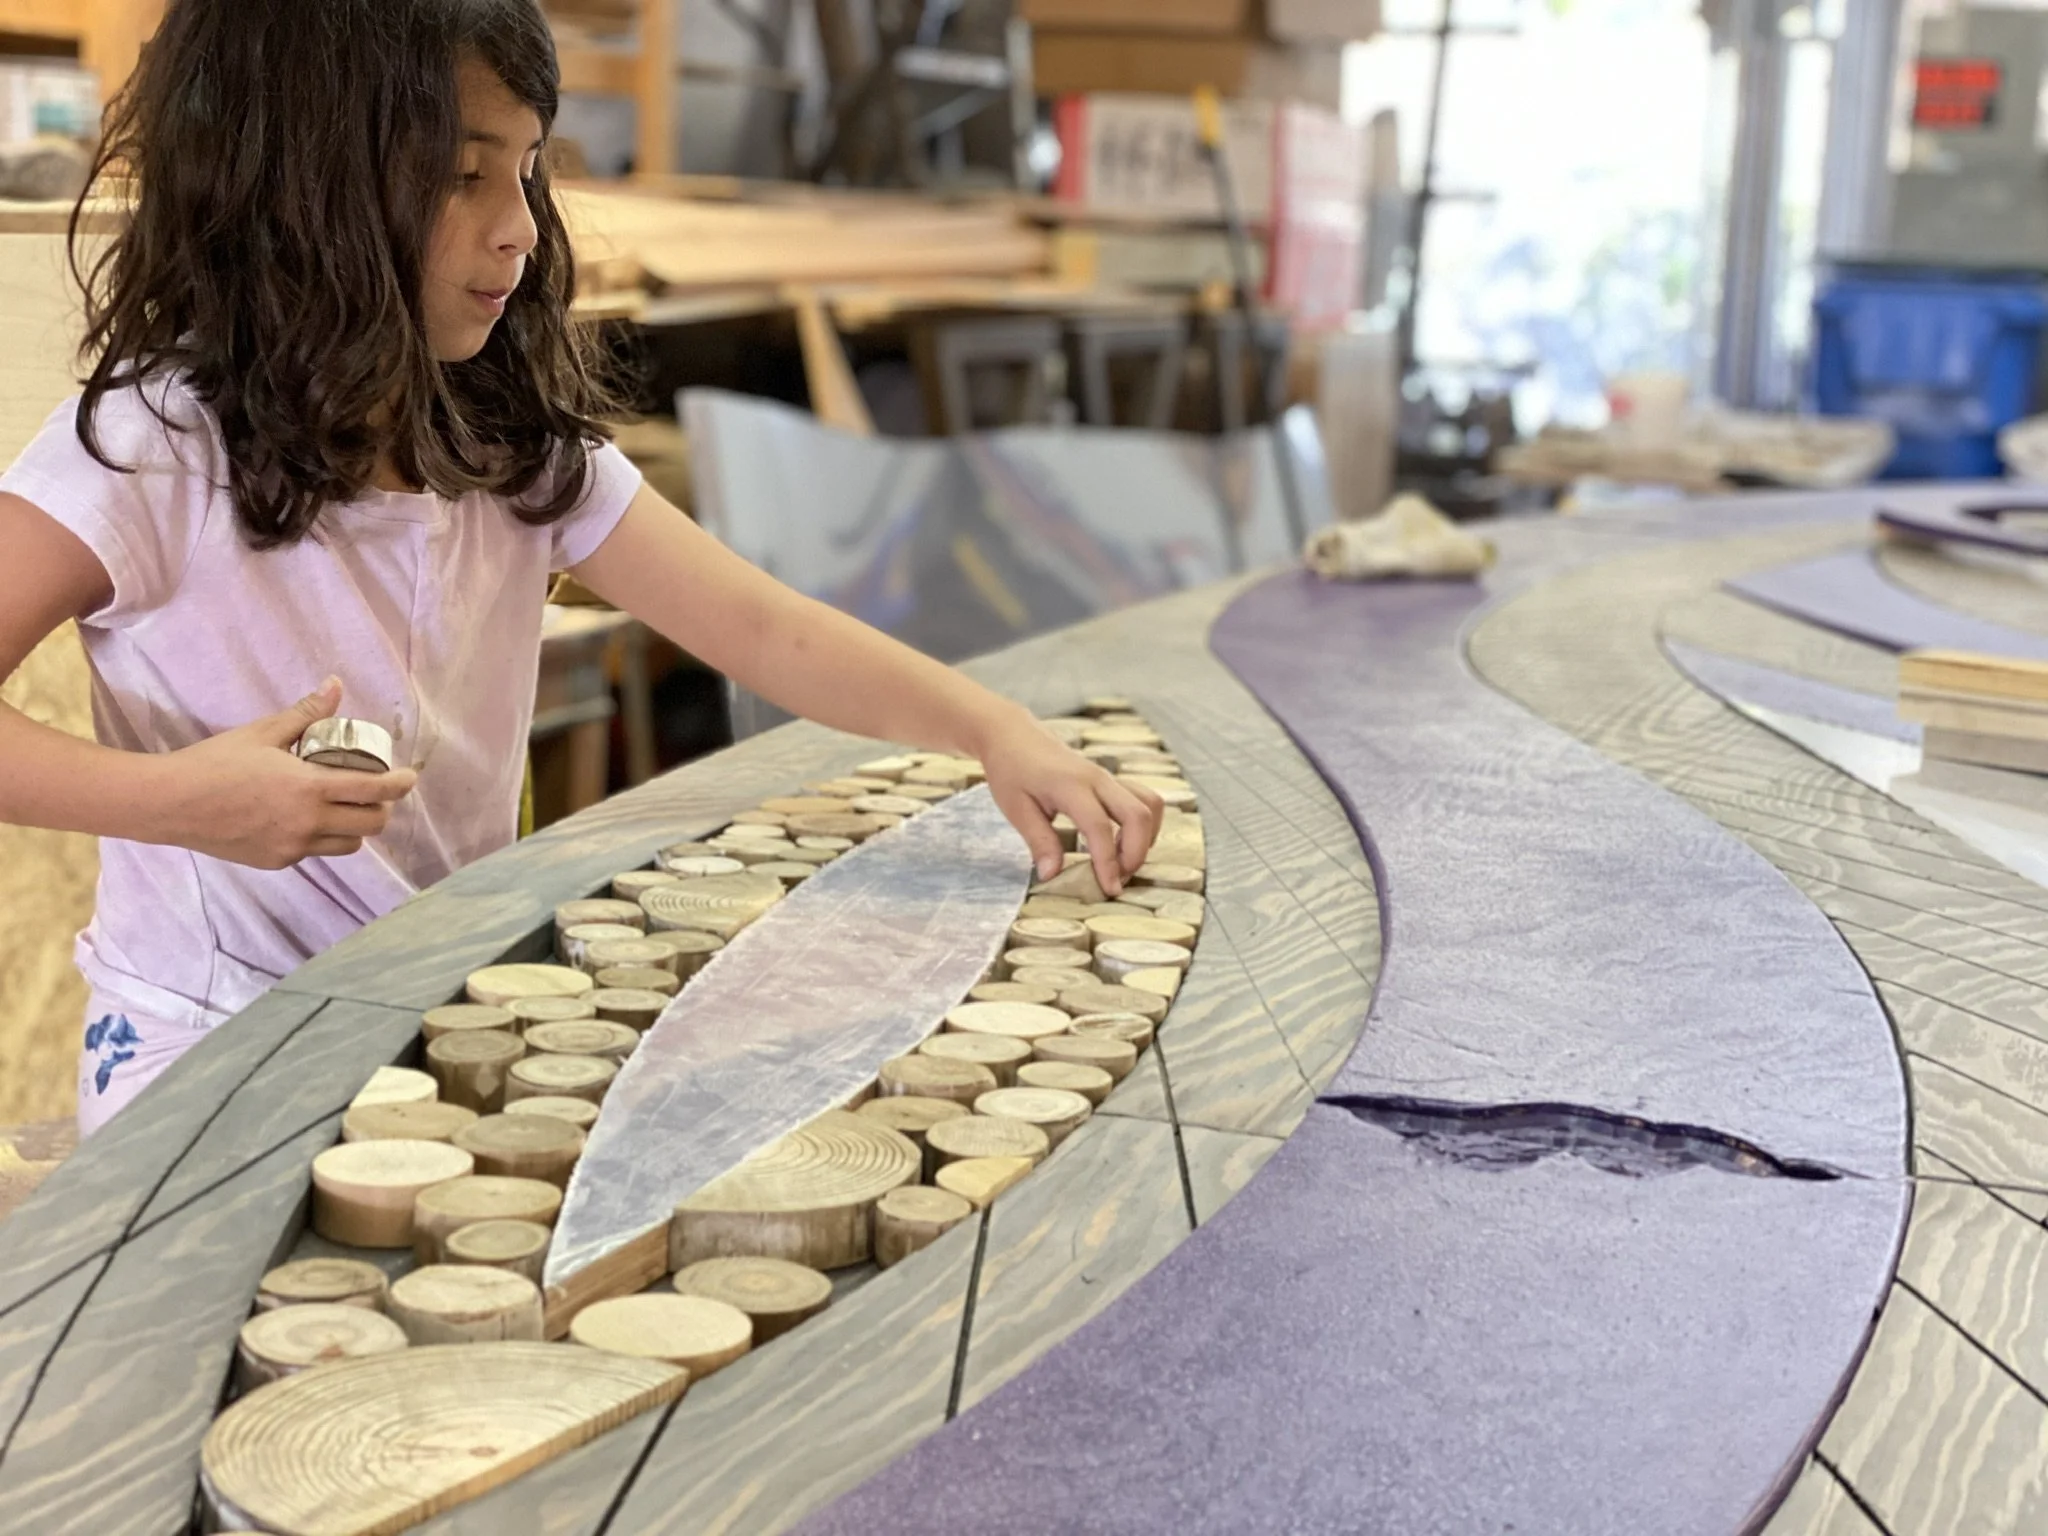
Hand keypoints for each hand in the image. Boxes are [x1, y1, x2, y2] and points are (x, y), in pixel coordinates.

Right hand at [158, 678, 418, 869]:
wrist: (170, 803)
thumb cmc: (216, 762)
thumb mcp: (264, 733)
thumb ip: (306, 714)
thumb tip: (336, 685)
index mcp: (309, 789)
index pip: (373, 791)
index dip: (399, 785)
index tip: (409, 777)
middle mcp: (308, 824)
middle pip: (370, 825)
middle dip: (382, 809)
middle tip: (376, 792)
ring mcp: (292, 847)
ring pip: (347, 845)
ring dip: (355, 827)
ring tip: (345, 807)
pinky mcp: (276, 861)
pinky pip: (314, 852)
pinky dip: (321, 837)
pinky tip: (306, 819)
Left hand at [977, 706, 1163, 896]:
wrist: (1013, 735)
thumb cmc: (1011, 769)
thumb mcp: (1016, 809)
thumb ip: (1038, 841)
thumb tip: (1052, 875)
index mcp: (1070, 785)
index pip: (1100, 827)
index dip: (1108, 862)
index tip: (1109, 889)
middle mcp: (1097, 779)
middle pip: (1139, 814)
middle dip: (1137, 853)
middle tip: (1118, 880)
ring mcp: (1108, 777)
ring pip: (1150, 804)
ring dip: (1145, 838)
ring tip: (1122, 861)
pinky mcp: (1112, 780)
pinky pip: (1143, 799)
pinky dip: (1143, 825)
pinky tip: (1122, 842)